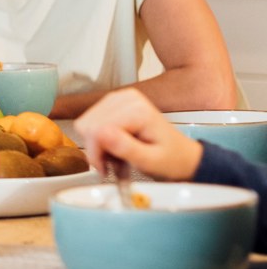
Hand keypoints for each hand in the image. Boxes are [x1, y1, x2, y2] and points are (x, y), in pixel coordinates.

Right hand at [74, 88, 202, 180]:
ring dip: (96, 143)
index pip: (97, 129)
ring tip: (114, 155)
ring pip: (86, 122)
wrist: (182, 156)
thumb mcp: (151, 161)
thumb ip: (126, 148)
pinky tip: (112, 145)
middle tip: (110, 163)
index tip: (105, 169)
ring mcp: (119, 98)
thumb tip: (101, 134)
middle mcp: (126, 98)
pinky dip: (98, 138)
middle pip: (89, 124)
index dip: (96, 153)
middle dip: (96, 148)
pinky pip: (90, 121)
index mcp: (137, 111)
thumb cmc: (171, 160)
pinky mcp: (113, 103)